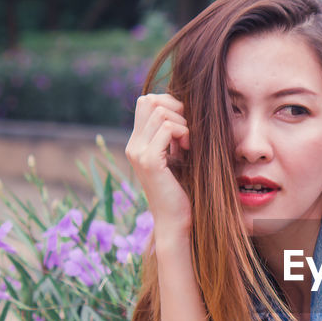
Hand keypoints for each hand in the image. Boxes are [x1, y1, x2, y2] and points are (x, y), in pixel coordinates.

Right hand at [126, 93, 192, 236]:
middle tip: (188, 131)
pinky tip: (188, 149)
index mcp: (137, 143)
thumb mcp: (177, 156)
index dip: (169, 104)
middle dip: (175, 108)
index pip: (146, 101)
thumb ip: (173, 136)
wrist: (175, 221)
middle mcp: (133, 145)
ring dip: (182, 122)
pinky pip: (167, 127)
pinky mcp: (149, 161)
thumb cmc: (182, 190)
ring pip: (160, 111)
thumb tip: (185, 109)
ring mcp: (138, 152)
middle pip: (149, 100)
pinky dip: (184, 132)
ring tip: (188, 144)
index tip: (185, 126)